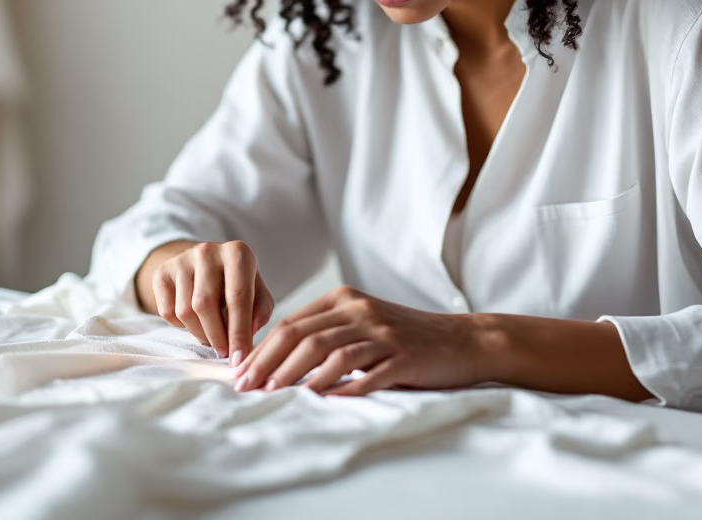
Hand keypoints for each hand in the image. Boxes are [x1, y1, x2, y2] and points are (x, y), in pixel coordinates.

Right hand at [143, 240, 274, 365]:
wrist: (205, 264)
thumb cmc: (237, 284)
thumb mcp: (257, 292)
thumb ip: (260, 311)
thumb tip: (249, 331)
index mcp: (238, 253)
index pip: (237, 297)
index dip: (238, 332)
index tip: (239, 359)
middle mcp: (208, 251)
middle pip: (205, 305)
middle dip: (216, 337)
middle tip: (224, 353)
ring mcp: (182, 260)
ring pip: (185, 311)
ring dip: (199, 333)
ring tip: (211, 336)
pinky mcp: (162, 272)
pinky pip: (167, 312)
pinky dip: (181, 326)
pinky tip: (194, 321)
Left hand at [231, 285, 479, 395]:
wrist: (462, 340)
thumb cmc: (405, 336)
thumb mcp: (362, 322)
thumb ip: (325, 331)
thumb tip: (275, 359)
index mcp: (344, 299)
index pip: (291, 323)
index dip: (261, 349)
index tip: (239, 373)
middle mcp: (360, 310)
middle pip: (302, 335)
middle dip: (268, 363)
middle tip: (247, 387)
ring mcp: (382, 332)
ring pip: (328, 352)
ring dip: (296, 376)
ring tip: (275, 394)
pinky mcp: (402, 356)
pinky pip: (365, 373)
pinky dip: (340, 388)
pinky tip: (322, 401)